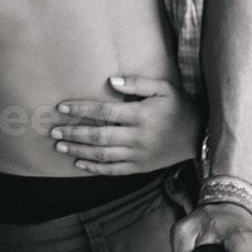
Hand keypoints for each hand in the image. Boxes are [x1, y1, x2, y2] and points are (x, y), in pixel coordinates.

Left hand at [50, 76, 203, 173]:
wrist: (199, 136)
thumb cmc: (179, 107)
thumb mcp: (164, 88)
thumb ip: (138, 83)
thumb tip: (111, 81)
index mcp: (141, 115)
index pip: (104, 111)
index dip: (80, 109)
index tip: (61, 107)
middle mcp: (137, 137)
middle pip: (98, 135)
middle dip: (73, 132)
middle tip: (53, 130)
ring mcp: (137, 155)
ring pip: (102, 154)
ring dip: (78, 150)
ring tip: (59, 145)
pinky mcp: (139, 167)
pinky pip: (113, 170)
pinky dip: (94, 168)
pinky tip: (79, 162)